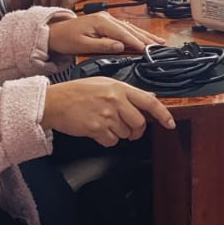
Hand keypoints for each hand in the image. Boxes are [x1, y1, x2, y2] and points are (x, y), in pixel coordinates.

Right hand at [41, 78, 173, 145]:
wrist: (54, 102)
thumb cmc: (76, 92)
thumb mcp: (104, 83)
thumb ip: (126, 92)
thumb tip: (148, 98)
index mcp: (119, 88)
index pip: (149, 102)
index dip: (163, 114)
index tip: (170, 123)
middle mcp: (115, 101)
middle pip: (139, 123)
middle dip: (137, 130)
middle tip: (130, 130)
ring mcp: (106, 115)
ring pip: (125, 133)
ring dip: (119, 133)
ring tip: (105, 123)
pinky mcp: (96, 128)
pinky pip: (111, 141)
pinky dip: (107, 139)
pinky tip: (98, 130)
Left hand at [46, 11, 159, 57]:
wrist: (54, 33)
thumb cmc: (66, 39)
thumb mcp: (82, 45)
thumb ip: (103, 45)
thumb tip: (120, 47)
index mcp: (101, 22)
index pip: (123, 34)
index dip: (137, 42)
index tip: (148, 49)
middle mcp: (106, 18)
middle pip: (130, 29)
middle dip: (146, 37)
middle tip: (160, 45)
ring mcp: (107, 19)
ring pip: (130, 27)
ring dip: (144, 34)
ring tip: (158, 41)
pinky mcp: (106, 22)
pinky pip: (125, 28)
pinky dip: (136, 33)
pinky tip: (144, 37)